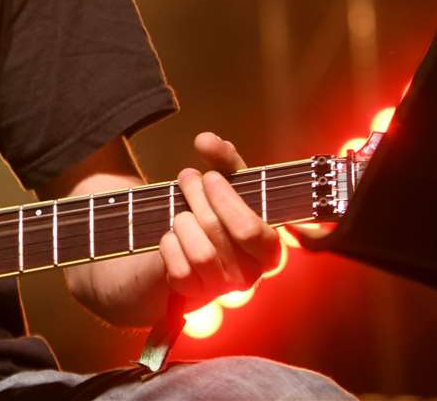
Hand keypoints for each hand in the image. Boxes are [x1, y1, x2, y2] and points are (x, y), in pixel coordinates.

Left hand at [157, 132, 280, 308]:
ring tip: (178, 209)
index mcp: (267, 249)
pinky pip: (178, 270)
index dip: (228, 200)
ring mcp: (221, 288)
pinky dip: (169, 247)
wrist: (177, 247)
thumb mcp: (224, 184)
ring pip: (201, 253)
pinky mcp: (193, 296)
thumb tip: (207, 139)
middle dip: (197, 198)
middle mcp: (249, 274)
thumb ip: (223, 160)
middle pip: (220, 233)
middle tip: (187, 178)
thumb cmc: (210, 211)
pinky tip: (170, 237)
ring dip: (182, 222)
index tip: (209, 176)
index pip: (255, 232)